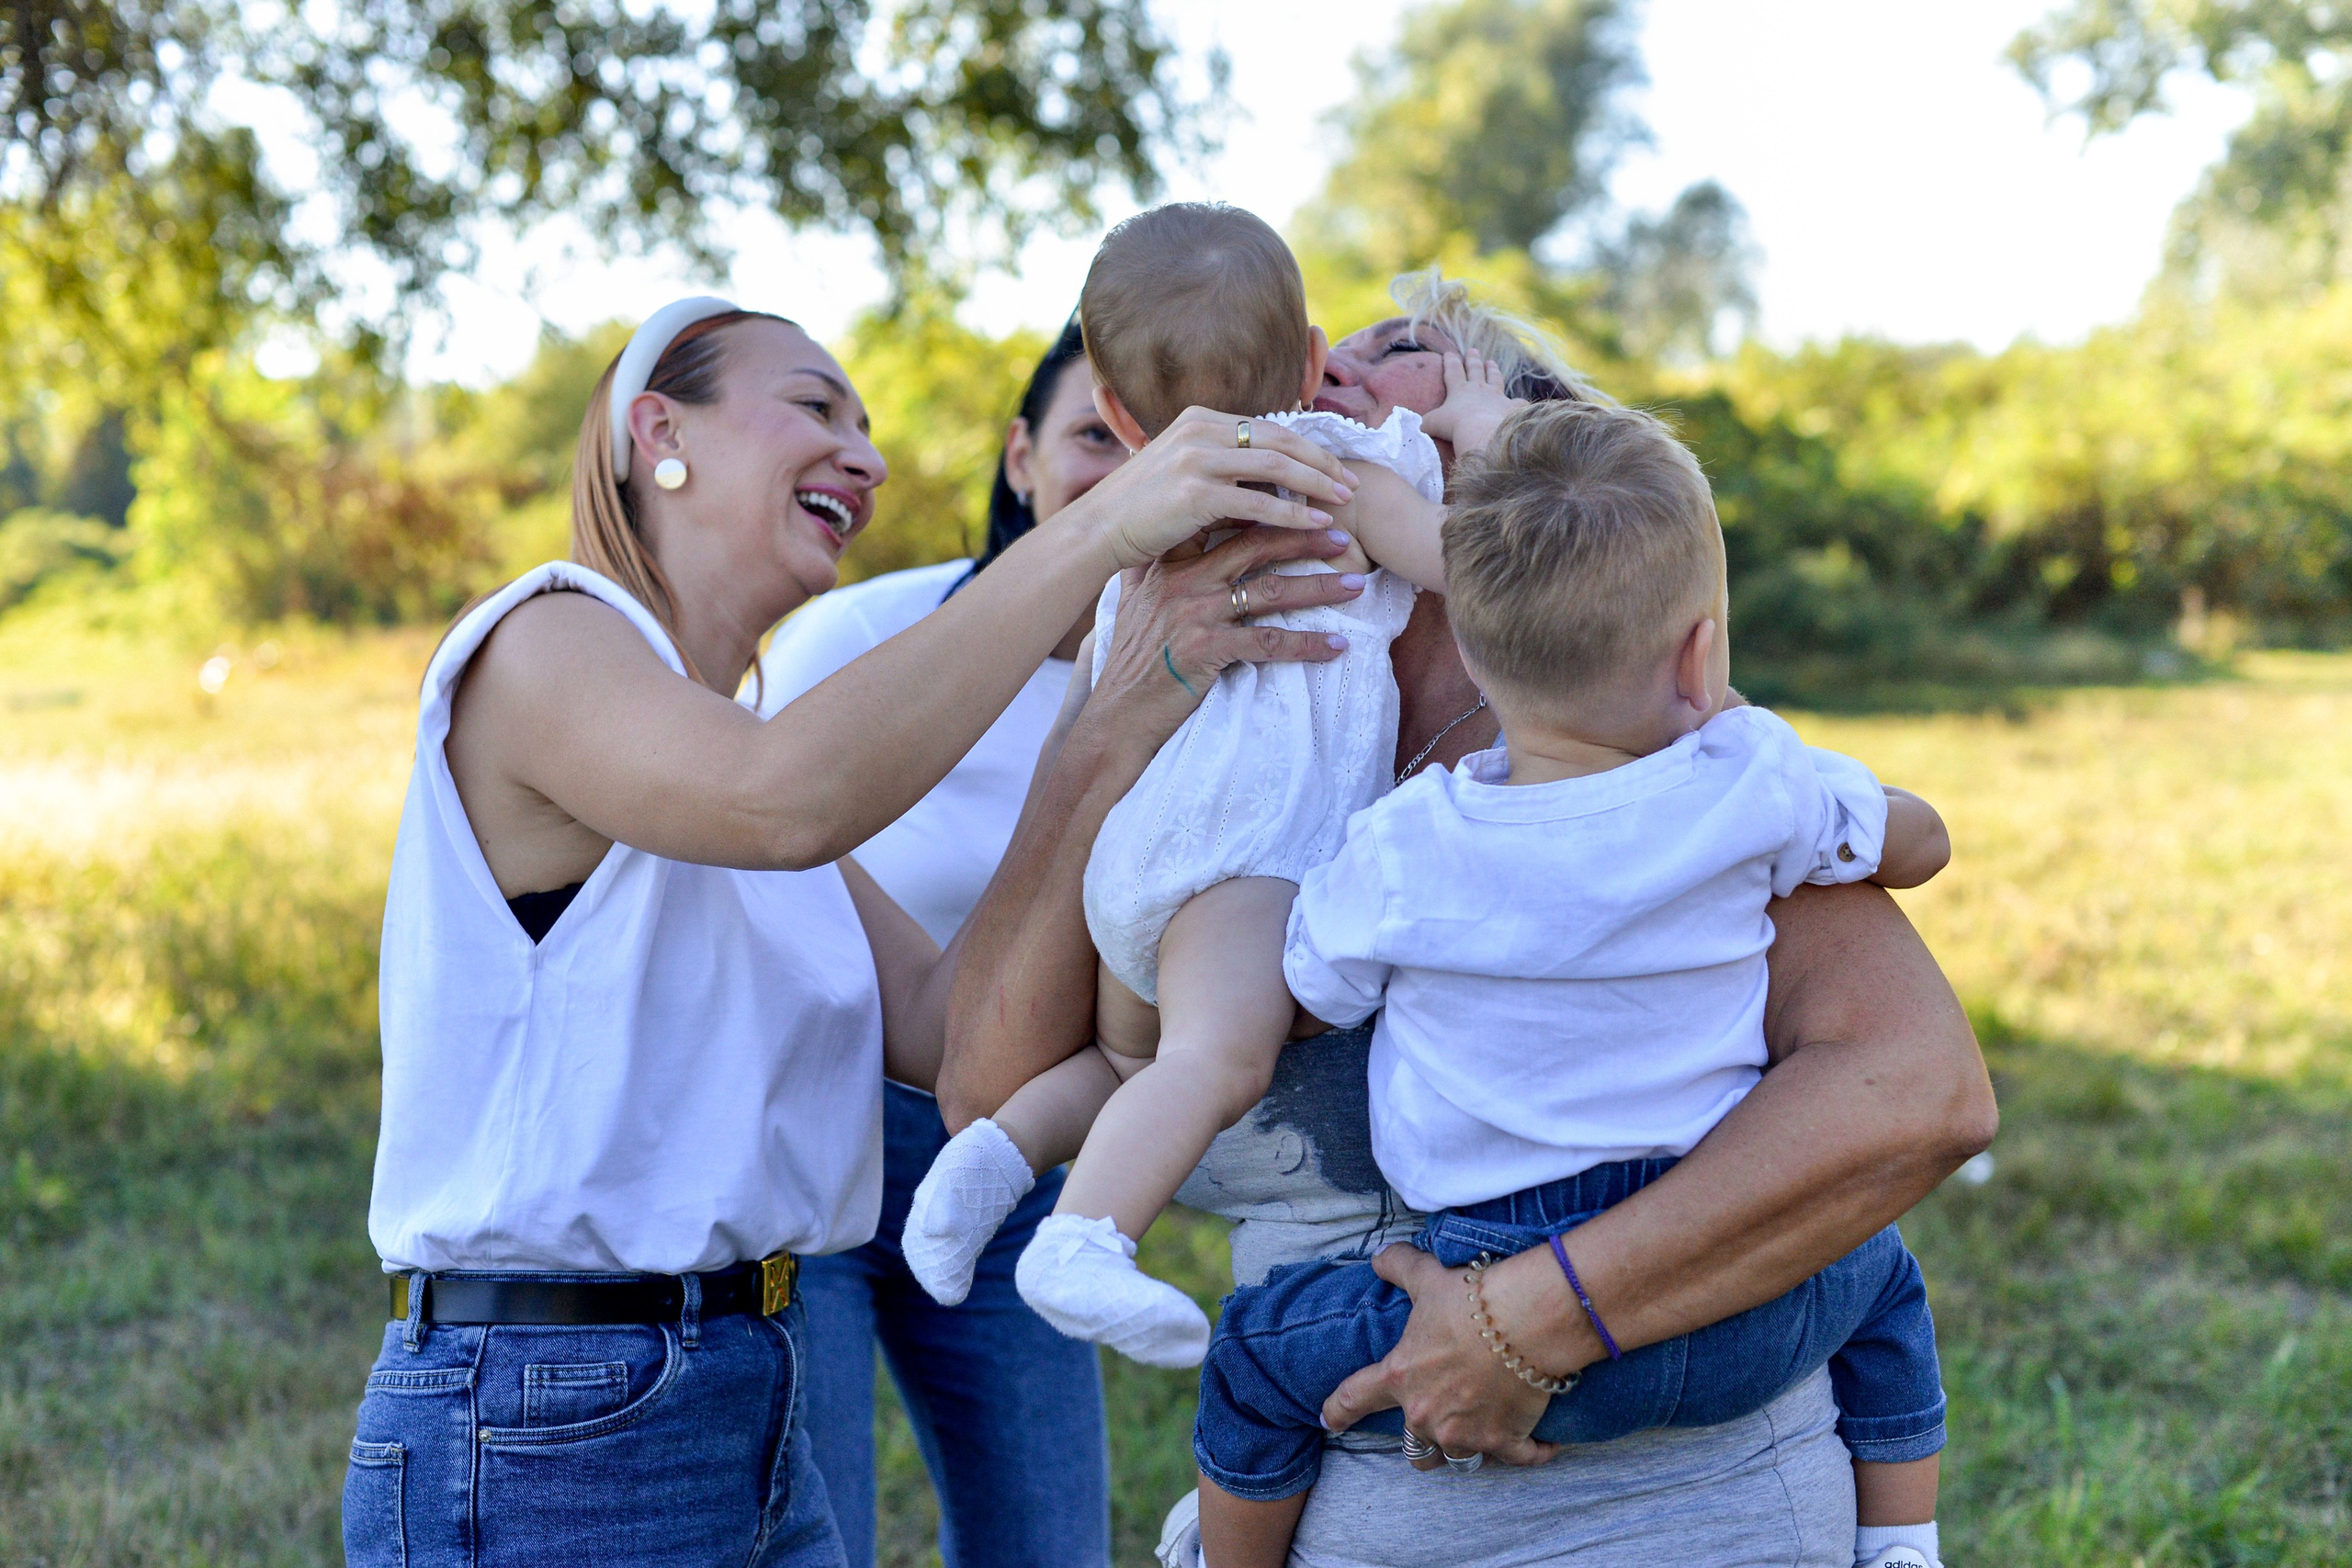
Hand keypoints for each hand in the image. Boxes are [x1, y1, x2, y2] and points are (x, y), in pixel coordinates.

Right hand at [1059, 406, 1360, 569]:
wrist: (1097, 531)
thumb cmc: (1140, 509)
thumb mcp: (1180, 472)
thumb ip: (1218, 464)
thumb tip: (1261, 474)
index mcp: (1200, 420)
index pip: (1268, 427)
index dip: (1307, 446)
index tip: (1335, 465)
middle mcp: (1200, 431)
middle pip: (1280, 440)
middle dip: (1322, 461)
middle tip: (1353, 482)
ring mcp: (1197, 460)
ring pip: (1276, 467)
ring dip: (1317, 483)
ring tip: (1345, 501)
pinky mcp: (1196, 494)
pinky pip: (1259, 502)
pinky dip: (1293, 513)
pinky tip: (1317, 524)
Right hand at [1083, 524, 1364, 756]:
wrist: (1116, 715)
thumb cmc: (1129, 661)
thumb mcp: (1130, 603)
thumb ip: (1147, 570)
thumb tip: (1156, 544)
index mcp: (1168, 563)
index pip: (1221, 523)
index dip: (1263, 509)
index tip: (1300, 500)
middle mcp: (1183, 581)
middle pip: (1255, 547)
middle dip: (1303, 538)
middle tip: (1343, 535)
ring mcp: (1195, 614)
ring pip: (1270, 591)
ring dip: (1318, 587)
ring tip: (1355, 584)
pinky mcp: (1208, 651)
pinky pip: (1269, 644)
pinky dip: (1307, 645)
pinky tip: (1337, 646)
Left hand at [1320, 1245, 1564, 1469]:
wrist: (1527, 1321)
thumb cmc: (1472, 1299)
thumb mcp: (1428, 1277)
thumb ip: (1399, 1267)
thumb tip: (1379, 1258)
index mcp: (1401, 1376)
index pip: (1355, 1397)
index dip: (1338, 1411)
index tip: (1328, 1423)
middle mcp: (1426, 1414)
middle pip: (1412, 1444)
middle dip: (1420, 1436)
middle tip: (1434, 1420)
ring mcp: (1465, 1433)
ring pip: (1455, 1458)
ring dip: (1464, 1448)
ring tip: (1478, 1433)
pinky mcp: (1505, 1440)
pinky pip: (1517, 1458)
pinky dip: (1530, 1451)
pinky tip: (1543, 1443)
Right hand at [1419, 353, 1525, 459]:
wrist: (1480, 431)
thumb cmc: (1454, 426)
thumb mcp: (1433, 424)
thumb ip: (1425, 423)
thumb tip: (1416, 425)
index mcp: (1459, 390)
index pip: (1453, 372)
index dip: (1450, 362)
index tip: (1449, 353)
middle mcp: (1479, 389)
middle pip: (1476, 370)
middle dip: (1473, 360)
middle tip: (1473, 350)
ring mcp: (1497, 397)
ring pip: (1495, 379)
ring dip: (1493, 371)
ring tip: (1492, 363)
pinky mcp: (1511, 408)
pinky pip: (1516, 403)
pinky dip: (1518, 403)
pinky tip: (1520, 403)